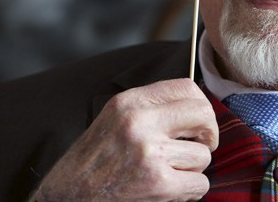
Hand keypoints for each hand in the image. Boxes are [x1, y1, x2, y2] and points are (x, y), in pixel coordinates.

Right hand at [32, 78, 216, 200]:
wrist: (69, 194)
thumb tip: (193, 108)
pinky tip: (168, 189)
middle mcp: (140, 122)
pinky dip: (189, 191)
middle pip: (203, 114)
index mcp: (129, 102)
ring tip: (169, 172)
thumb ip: (149, 109)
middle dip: (208, 132)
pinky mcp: (158, 183)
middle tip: (198, 145)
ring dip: (192, 168)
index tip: (195, 122)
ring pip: (203, 155)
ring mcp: (150, 153)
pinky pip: (200, 183)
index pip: (185, 87)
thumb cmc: (93, 160)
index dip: (199, 105)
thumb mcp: (115, 119)